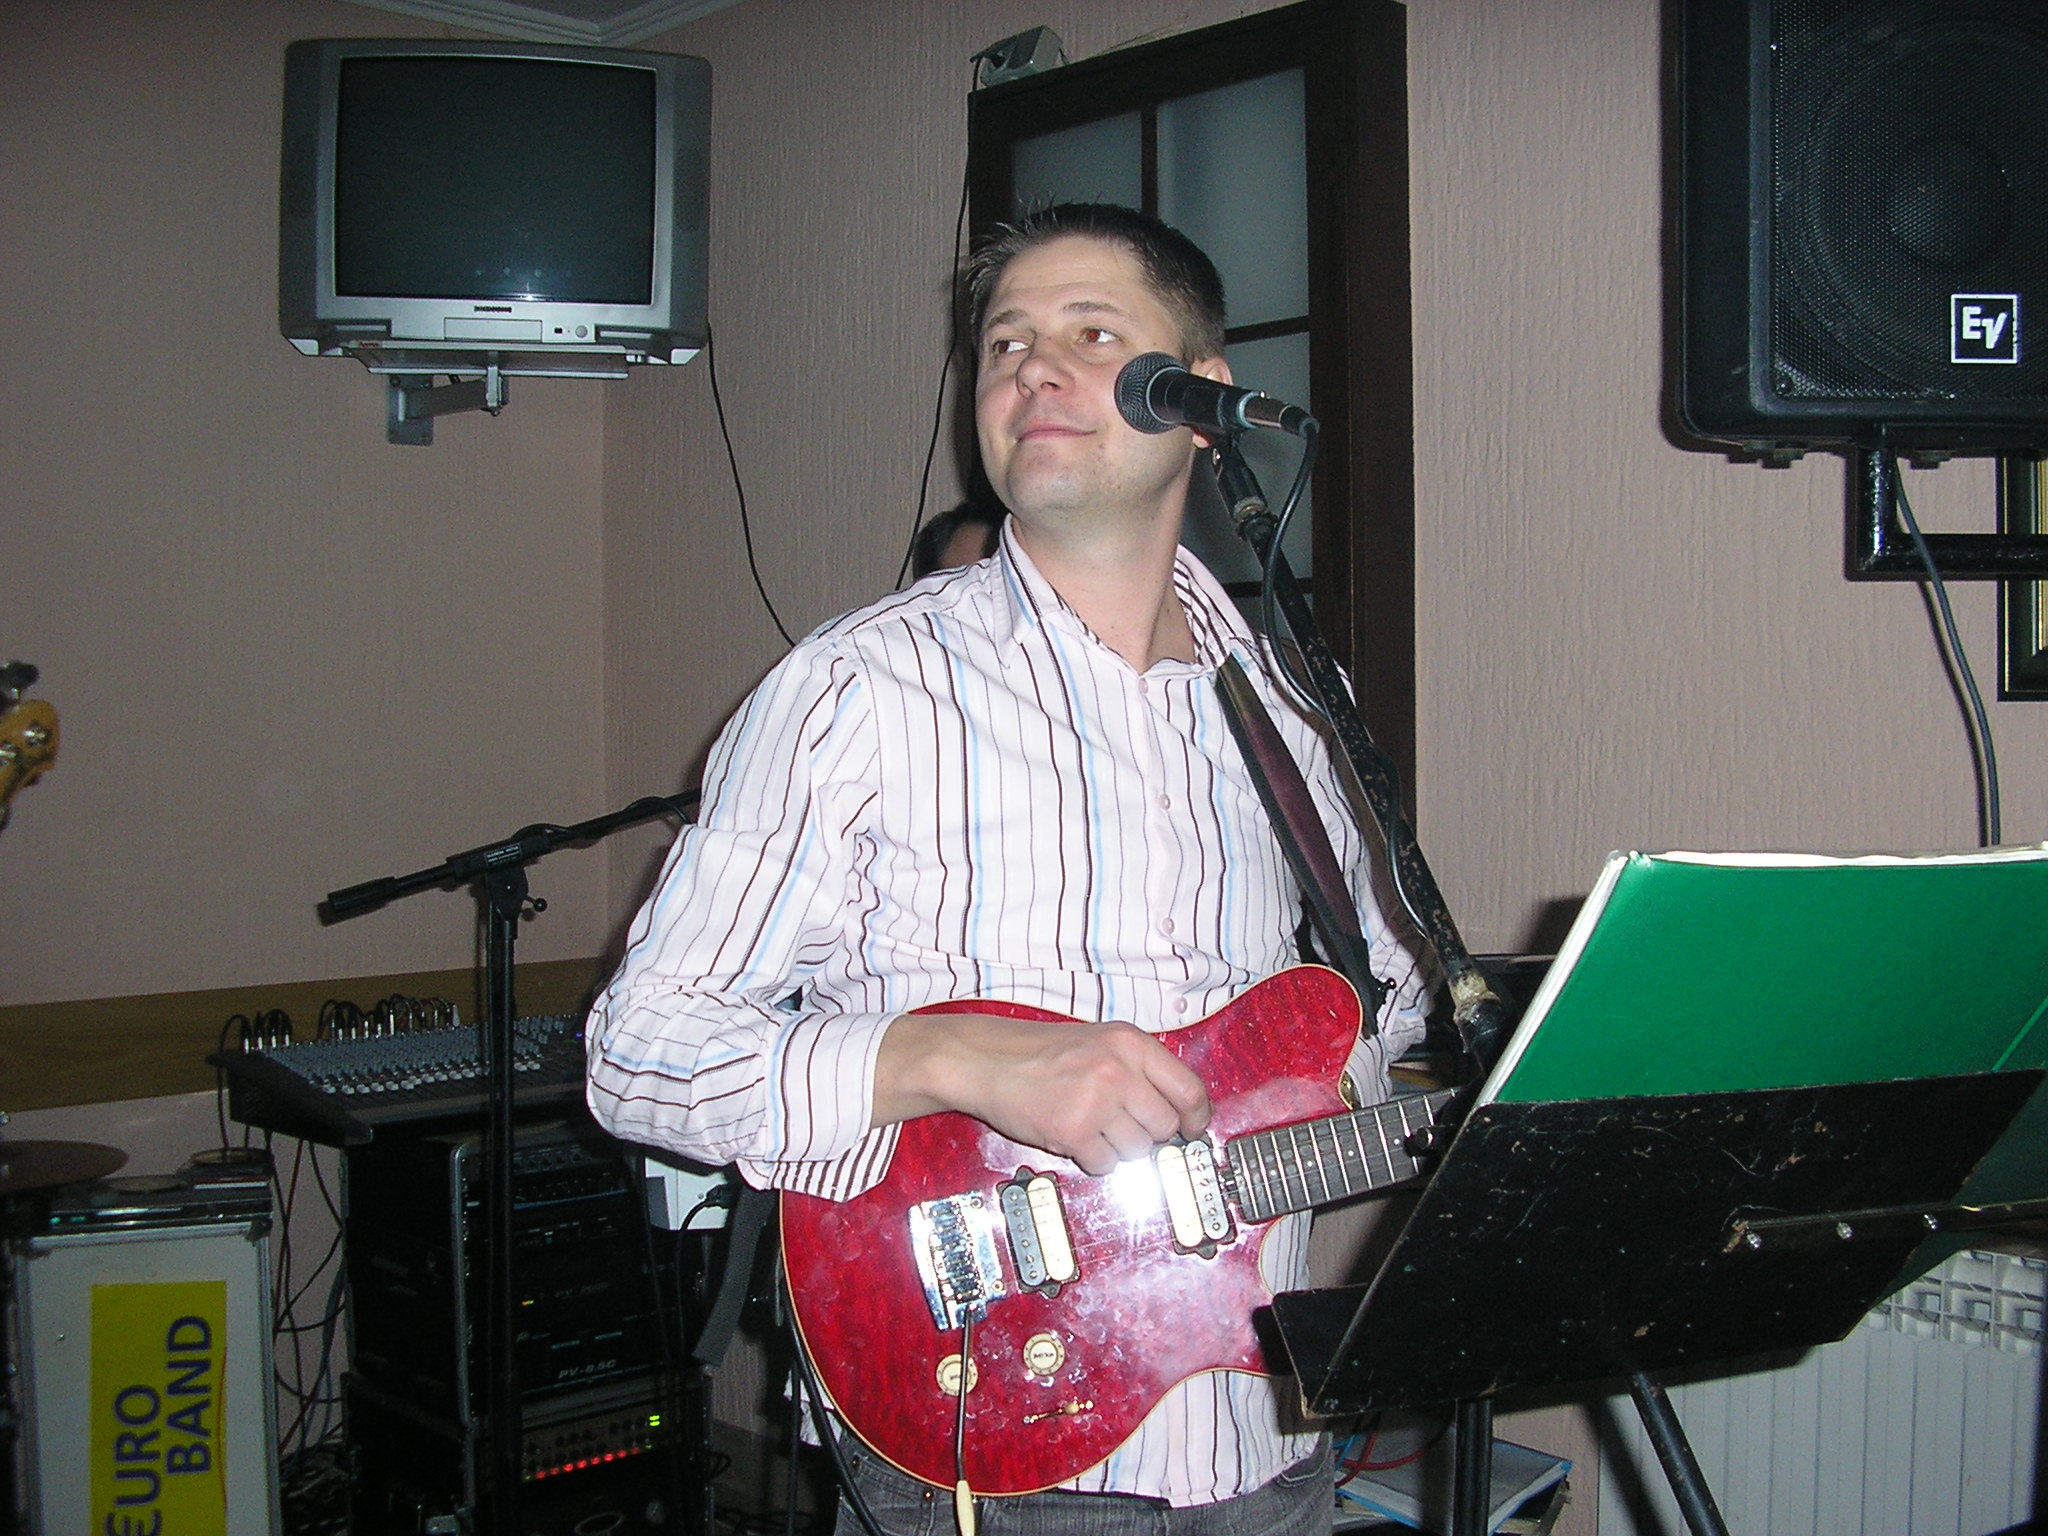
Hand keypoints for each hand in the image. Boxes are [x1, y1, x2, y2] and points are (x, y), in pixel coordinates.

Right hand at [875, 1011, 1210, 1175]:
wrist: (987, 1059)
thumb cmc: (1041, 1052)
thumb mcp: (1100, 1040)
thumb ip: (1140, 1067)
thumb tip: (1179, 1109)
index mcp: (1131, 1043)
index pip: (1189, 1090)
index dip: (1196, 1117)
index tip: (1192, 1128)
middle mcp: (1118, 1070)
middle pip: (1164, 1126)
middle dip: (1147, 1133)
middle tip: (1122, 1125)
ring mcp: (1097, 1102)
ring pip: (1138, 1150)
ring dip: (1118, 1148)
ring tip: (1092, 1127)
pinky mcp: (1073, 1132)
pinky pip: (1106, 1165)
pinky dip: (1093, 1159)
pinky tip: (1075, 1138)